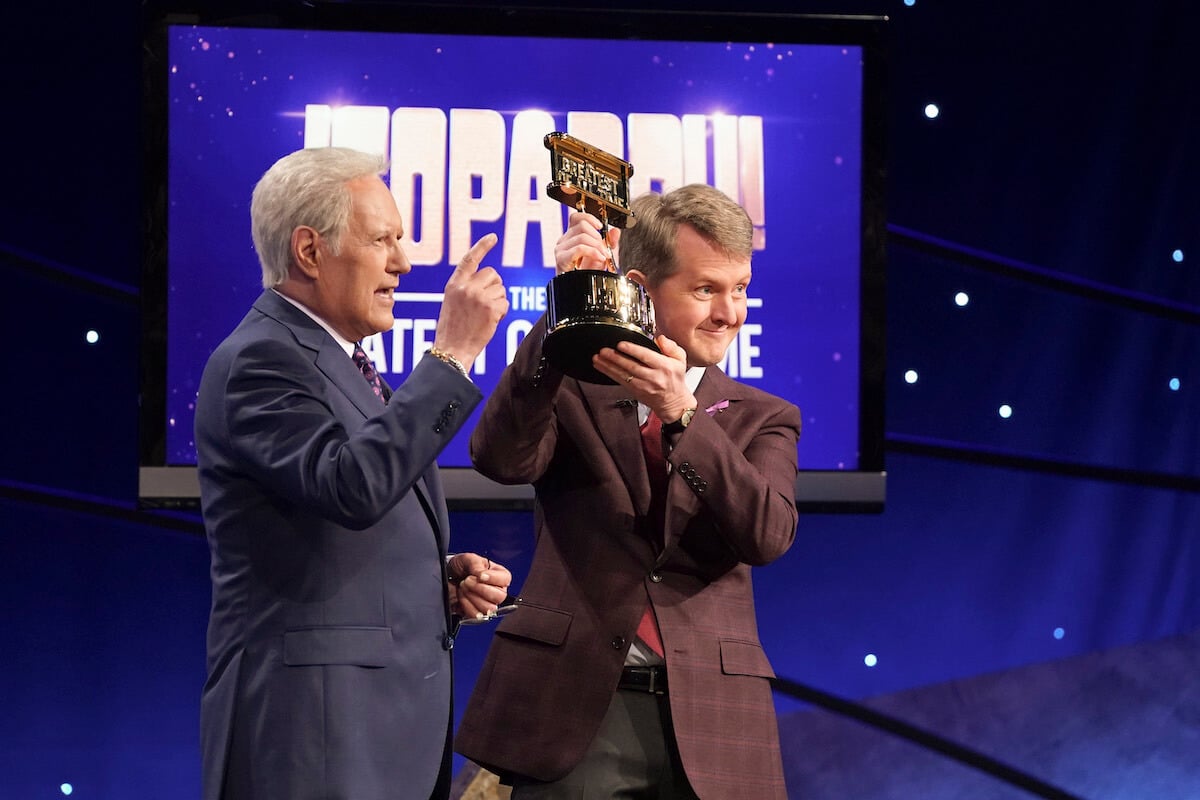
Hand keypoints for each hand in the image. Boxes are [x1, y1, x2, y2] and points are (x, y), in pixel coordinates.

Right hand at [432, 234, 507, 366]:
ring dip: (497, 300)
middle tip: (485, 303)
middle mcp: (466, 287)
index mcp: (454, 284)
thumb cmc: (452, 330)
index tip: (493, 237)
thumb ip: (465, 288)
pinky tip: (489, 321)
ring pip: (501, 289)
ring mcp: (479, 297)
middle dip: (494, 286)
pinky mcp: (491, 308)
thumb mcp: (452, 302)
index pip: (469, 259)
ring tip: (484, 315)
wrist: (452, 349)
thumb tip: (487, 279)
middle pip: (492, 274)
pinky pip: (505, 302)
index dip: (482, 246)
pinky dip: (501, 312)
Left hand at [448, 552, 512, 620]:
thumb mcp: (468, 559)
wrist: (447, 577)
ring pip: (489, 608)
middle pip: (499, 597)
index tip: (479, 575)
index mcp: (499, 575)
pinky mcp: (476, 613)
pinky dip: (466, 605)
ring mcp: (487, 603)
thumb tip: (481, 574)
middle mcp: (496, 590)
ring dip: (472, 597)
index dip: (493, 578)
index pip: (505, 579)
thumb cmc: (460, 567)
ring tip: (463, 588)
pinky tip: (462, 597)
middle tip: (467, 580)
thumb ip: (476, 564)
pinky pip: (477, 615)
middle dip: (480, 588)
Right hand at [553, 211, 619, 273]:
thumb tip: (615, 231)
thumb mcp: (603, 257)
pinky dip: (593, 252)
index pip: (576, 218)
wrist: (582, 291)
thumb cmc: (588, 275)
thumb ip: (610, 243)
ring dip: (597, 246)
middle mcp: (564, 241)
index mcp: (572, 238)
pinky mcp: (561, 259)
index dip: (589, 218)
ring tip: (603, 256)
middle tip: (604, 249)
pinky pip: (580, 248)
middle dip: (598, 236)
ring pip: (582, 236)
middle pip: (581, 225)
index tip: (600, 227)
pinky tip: (599, 258)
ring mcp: (561, 249)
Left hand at [592, 334, 696, 423]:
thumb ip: (671, 347)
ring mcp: (643, 385)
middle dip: (615, 358)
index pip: (646, 357)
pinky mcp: (635, 391)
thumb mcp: (680, 360)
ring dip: (608, 366)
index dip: (632, 350)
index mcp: (664, 367)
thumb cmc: (675, 379)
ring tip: (598, 358)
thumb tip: (660, 338)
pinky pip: (620, 381)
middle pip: (631, 366)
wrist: (673, 402)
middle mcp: (653, 377)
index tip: (621, 345)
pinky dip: (609, 373)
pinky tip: (601, 367)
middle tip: (604, 351)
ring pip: (623, 375)